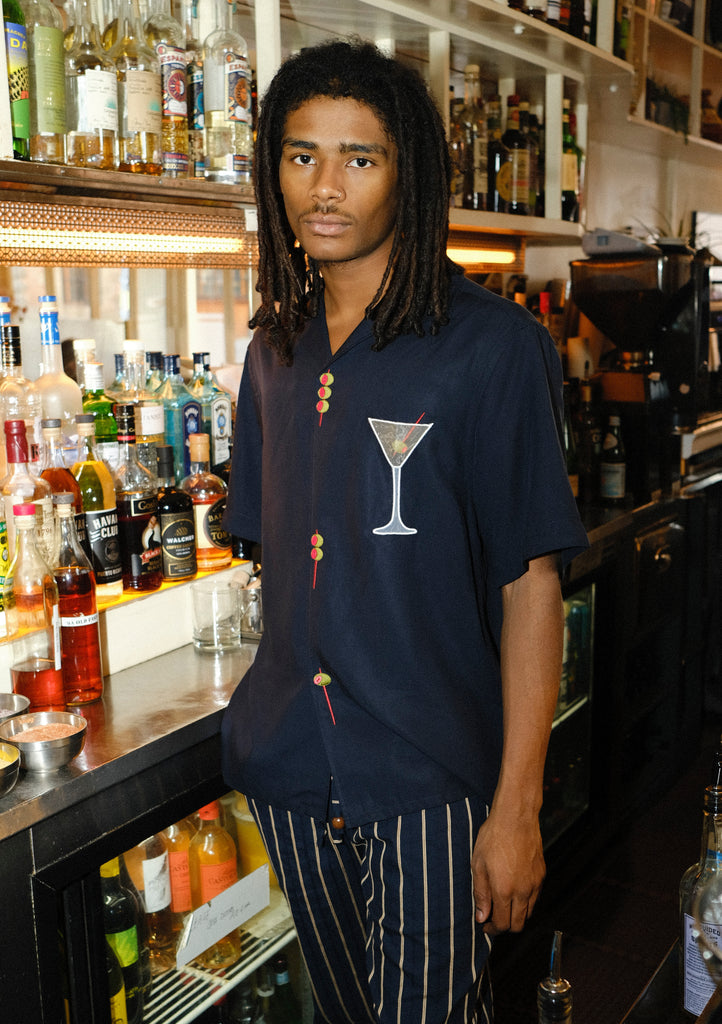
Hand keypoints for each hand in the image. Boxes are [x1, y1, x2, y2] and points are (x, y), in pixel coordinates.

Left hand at [471, 808, 545, 934]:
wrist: (516, 817)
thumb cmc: (494, 837)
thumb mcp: (478, 864)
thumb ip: (480, 894)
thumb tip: (481, 916)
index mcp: (504, 890)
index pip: (502, 924)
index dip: (492, 929)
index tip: (485, 925)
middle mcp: (523, 891)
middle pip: (518, 925)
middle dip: (505, 927)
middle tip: (493, 918)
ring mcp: (534, 883)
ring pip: (529, 913)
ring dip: (516, 915)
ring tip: (502, 904)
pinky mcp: (541, 875)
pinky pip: (535, 897)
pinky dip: (525, 902)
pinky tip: (514, 890)